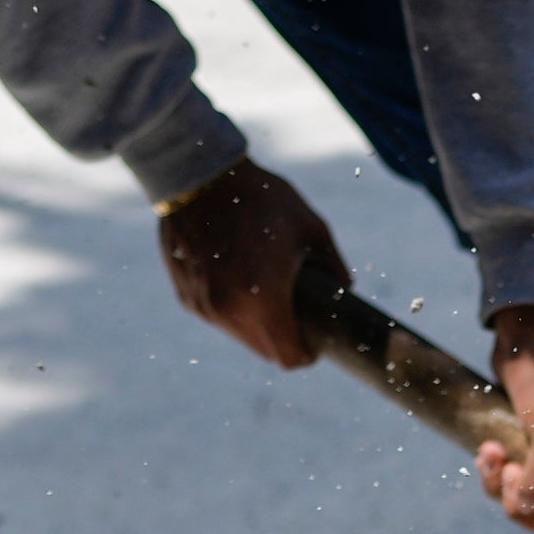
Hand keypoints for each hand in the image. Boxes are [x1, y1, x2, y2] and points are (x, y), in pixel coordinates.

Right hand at [157, 160, 344, 369]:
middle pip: (266, 351)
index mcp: (264, 300)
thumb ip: (335, 267)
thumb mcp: (312, 229)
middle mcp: (229, 311)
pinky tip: (238, 277)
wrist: (198, 176)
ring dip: (257, 324)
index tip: (314, 339)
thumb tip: (347, 290)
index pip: (290, 357)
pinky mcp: (186, 296)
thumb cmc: (261, 199)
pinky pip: (217, 315)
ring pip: (239, 336)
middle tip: (295, 314)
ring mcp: (204, 305)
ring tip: (266, 291)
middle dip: (284, 339)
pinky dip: (232, 307)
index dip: (307, 353)